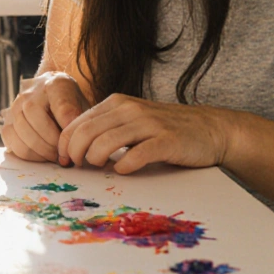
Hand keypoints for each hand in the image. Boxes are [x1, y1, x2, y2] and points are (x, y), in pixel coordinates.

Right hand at [1, 72, 89, 162]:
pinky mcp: (6, 122)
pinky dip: (29, 154)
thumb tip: (73, 141)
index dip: (68, 126)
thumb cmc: (69, 104)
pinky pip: (13, 143)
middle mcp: (29, 92)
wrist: (50, 97)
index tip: (73, 140)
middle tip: (64, 153)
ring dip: (41, 150)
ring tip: (54, 155)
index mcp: (54, 84)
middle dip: (52, 141)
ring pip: (23, 132)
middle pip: (36, 118)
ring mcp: (14, 107)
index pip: (61, 106)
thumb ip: (79, 119)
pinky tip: (42, 155)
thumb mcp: (81, 105)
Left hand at [58, 94, 230, 173]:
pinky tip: (125, 170)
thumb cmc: (164, 129)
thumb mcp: (130, 120)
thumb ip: (105, 128)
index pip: (77, 122)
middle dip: (75, 153)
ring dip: (97, 159)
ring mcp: (148, 124)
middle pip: (86, 132)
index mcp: (115, 103)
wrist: (209, 129)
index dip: (64, 143)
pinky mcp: (166, 141)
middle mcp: (129, 109)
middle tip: (77, 167)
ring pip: (106, 142)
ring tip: (102, 167)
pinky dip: (124, 166)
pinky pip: (136, 155)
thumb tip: (74, 148)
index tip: (64, 161)